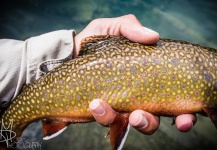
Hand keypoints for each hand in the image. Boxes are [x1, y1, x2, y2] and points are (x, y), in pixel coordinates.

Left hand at [75, 14, 195, 133]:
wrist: (71, 53)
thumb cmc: (96, 41)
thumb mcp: (113, 28)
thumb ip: (131, 28)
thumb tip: (154, 36)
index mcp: (147, 79)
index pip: (171, 100)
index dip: (183, 114)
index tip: (184, 118)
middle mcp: (137, 96)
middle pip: (152, 119)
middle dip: (149, 123)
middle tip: (138, 117)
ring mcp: (120, 105)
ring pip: (129, 124)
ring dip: (122, 121)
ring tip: (106, 107)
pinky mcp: (103, 110)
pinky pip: (108, 121)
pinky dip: (104, 116)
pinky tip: (95, 104)